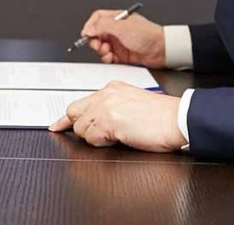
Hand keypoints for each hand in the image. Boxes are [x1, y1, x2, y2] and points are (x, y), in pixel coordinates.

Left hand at [48, 81, 184, 152]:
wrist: (177, 118)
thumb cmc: (161, 116)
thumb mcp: (132, 104)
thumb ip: (112, 109)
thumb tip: (96, 124)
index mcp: (112, 89)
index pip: (81, 103)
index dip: (66, 118)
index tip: (56, 125)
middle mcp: (105, 95)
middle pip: (74, 113)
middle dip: (80, 128)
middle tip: (93, 137)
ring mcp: (105, 107)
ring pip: (81, 129)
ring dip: (95, 138)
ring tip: (118, 136)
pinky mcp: (108, 121)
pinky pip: (91, 138)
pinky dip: (102, 143)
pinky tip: (120, 138)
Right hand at [81, 9, 164, 67]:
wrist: (161, 50)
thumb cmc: (148, 34)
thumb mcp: (122, 27)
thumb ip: (102, 26)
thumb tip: (88, 28)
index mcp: (116, 18)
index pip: (97, 19)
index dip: (90, 26)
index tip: (86, 34)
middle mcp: (116, 30)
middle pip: (97, 34)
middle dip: (94, 40)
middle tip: (98, 45)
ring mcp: (118, 42)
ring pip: (101, 46)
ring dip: (101, 50)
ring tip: (107, 52)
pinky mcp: (121, 54)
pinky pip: (108, 57)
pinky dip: (107, 58)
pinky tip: (111, 58)